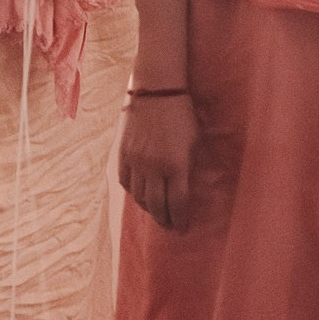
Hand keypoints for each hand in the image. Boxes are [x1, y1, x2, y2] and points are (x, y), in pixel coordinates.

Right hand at [120, 90, 197, 231]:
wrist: (156, 91)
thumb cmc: (182, 115)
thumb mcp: (195, 142)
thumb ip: (190, 167)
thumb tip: (187, 189)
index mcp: (175, 165)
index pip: (177, 203)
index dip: (180, 219)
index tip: (183, 229)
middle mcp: (153, 167)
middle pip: (156, 205)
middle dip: (164, 219)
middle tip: (170, 226)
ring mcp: (136, 161)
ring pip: (139, 196)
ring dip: (148, 208)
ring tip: (156, 212)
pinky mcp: (123, 154)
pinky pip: (126, 182)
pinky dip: (134, 192)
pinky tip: (141, 194)